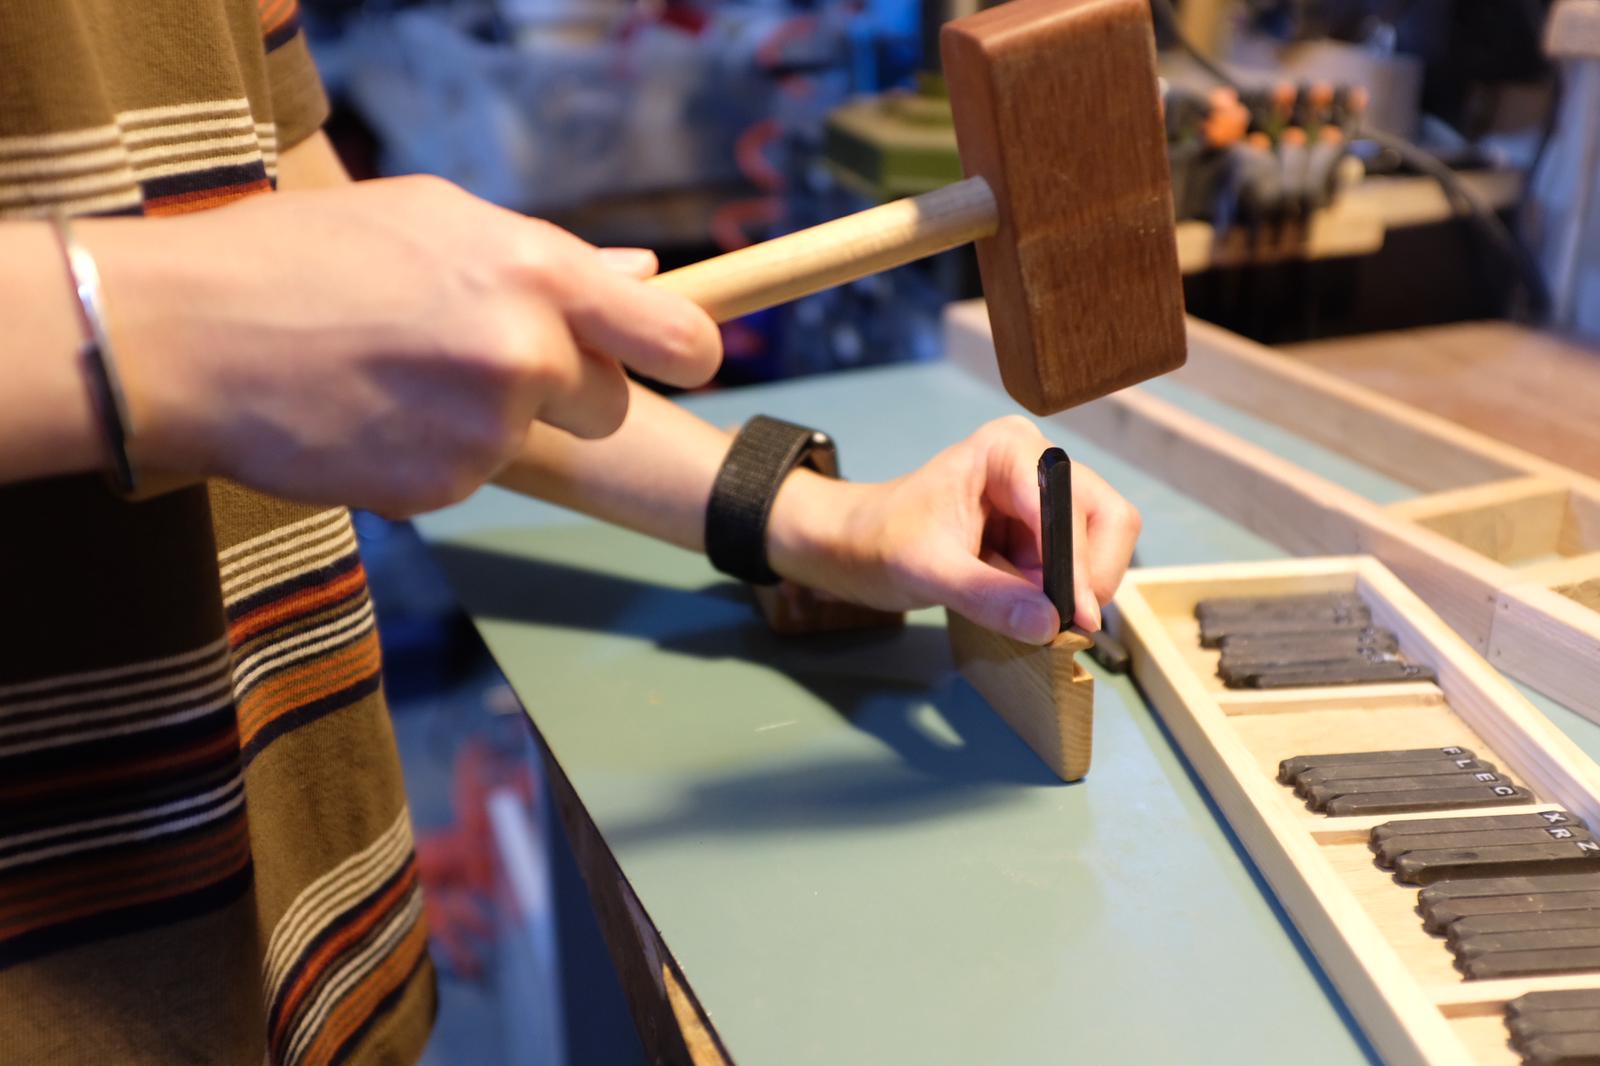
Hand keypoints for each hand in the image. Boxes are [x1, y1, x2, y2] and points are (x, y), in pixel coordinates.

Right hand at [82, 176, 719, 514]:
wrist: (188, 339)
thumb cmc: (305, 257)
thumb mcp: (434, 220)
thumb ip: (550, 257)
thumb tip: (642, 275)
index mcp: (537, 276)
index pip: (681, 337)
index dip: (690, 351)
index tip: (683, 358)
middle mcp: (526, 358)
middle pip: (610, 404)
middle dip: (564, 389)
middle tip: (476, 357)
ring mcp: (485, 434)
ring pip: (530, 439)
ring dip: (484, 420)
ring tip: (396, 374)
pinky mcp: (443, 492)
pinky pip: (470, 476)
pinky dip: (434, 456)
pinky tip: (372, 414)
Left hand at [767, 416, 1140, 642]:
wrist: (853, 547)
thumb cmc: (879, 542)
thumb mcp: (927, 571)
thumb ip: (987, 596)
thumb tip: (1048, 625)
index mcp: (1009, 450)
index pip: (1073, 505)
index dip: (1081, 563)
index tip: (1074, 618)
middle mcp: (1037, 464)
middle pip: (1106, 519)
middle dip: (1086, 576)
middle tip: (1058, 623)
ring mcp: (1043, 497)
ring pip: (1098, 549)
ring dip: (1072, 590)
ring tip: (1022, 610)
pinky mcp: (1042, 530)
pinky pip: (1076, 567)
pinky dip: (1060, 596)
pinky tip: (1022, 607)